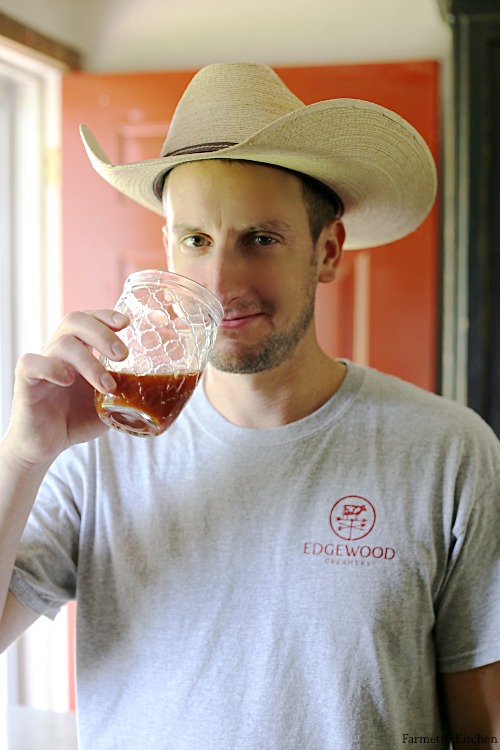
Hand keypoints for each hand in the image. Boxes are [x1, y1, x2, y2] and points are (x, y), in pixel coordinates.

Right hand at [3, 309, 129, 468]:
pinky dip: (52, 367)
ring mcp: (42, 363)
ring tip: (107, 386)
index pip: (89, 318)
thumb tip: (161, 392)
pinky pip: (32, 363)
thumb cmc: (76, 419)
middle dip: (102, 333)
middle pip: (75, 320)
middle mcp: (59, 351)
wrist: (46, 445)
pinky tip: (68, 380)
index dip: (106, 315)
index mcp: (79, 350)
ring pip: (62, 343)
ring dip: (90, 362)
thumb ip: (128, 393)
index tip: (127, 323)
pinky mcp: (26, 381)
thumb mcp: (110, 404)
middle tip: (123, 355)